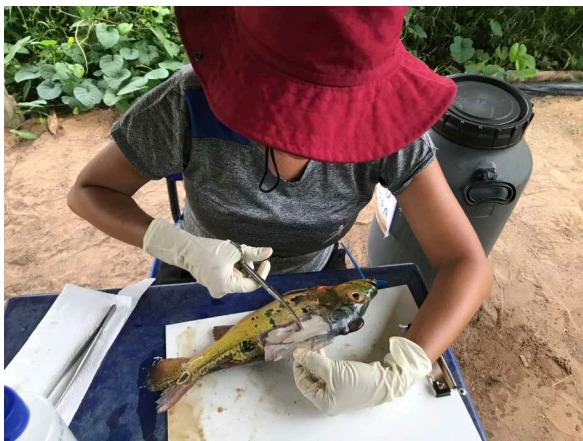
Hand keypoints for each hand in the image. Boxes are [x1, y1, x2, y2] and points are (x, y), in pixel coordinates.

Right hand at [143, 218, 271, 297]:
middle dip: (248, 267)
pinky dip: (232, 268)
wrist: (187, 250)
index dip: (261, 273)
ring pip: (237, 278)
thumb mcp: (235, 251)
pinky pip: (228, 277)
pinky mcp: (213, 284)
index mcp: (227, 286)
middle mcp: (221, 292)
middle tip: (244, 254)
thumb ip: (253, 254)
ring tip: (233, 254)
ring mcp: (216, 289)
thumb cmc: (210, 250)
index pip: (252, 285)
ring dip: (240, 266)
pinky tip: (226, 259)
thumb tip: (269, 252)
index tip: (265, 261)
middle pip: (244, 281)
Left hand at [292, 337, 431, 414]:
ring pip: (319, 374)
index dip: (299, 366)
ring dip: (315, 361)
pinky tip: (322, 353)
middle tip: (306, 346)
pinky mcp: (343, 384)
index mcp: (323, 402)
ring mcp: (336, 392)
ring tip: (314, 347)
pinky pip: (328, 373)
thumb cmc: (358, 380)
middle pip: (310, 379)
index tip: (299, 351)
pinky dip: (324, 363)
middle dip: (307, 362)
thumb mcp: (332, 369)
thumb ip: (313, 361)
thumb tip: (297, 353)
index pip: (303, 383)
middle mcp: (328, 400)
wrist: (385, 381)